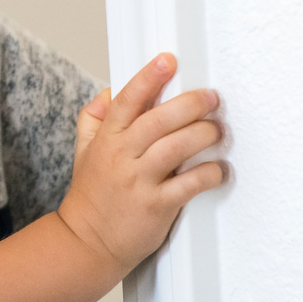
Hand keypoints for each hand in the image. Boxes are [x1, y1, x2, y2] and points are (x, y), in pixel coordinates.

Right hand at [57, 53, 225, 274]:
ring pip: (177, 147)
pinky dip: (210, 173)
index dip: (148, 77)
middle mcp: (122, 156)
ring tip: (218, 130)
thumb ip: (94, 118)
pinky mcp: (157, 206)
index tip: (167, 60)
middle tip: (211, 97)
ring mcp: (139, 181)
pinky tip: (219, 168)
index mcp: (106, 138)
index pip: (128, 100)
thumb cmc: (91, 194)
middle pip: (159, 120)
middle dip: (190, 104)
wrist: (87, 241)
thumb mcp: (83, 150)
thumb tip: (111, 90)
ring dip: (204, 134)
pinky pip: (190, 184)